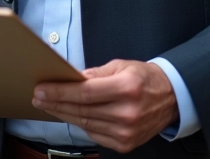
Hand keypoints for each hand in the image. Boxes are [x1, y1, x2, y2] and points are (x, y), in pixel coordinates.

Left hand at [32, 59, 178, 152]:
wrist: (172, 98)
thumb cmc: (145, 79)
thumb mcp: (121, 66)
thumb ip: (95, 74)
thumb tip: (71, 79)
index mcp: (126, 88)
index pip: (84, 93)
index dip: (59, 92)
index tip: (41, 89)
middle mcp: (127, 112)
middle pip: (82, 110)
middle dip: (56, 103)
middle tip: (38, 97)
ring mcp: (127, 132)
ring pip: (85, 124)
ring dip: (64, 115)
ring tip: (49, 105)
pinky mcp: (126, 144)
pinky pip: (95, 134)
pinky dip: (81, 125)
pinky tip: (70, 116)